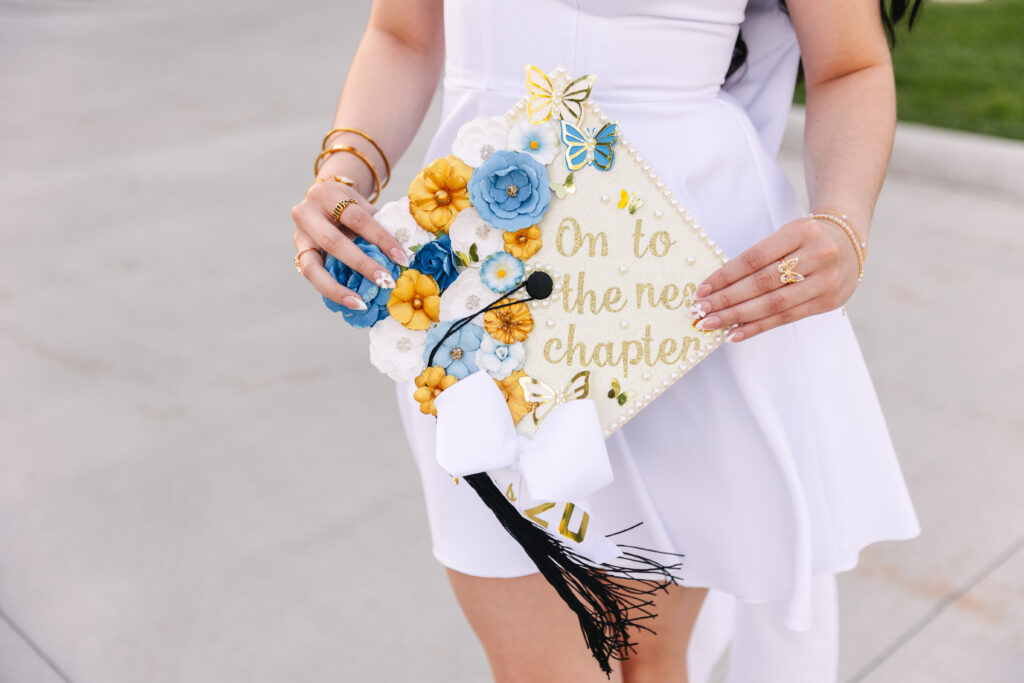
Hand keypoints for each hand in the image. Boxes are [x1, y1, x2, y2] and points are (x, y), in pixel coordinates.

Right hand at [291, 179, 409, 309]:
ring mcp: (299, 236)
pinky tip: (349, 301)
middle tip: (385, 282)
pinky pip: (311, 276)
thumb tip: (400, 257)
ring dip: (337, 288)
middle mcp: (306, 214)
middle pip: (333, 242)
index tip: (401, 258)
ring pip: (312, 267)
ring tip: (360, 304)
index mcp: (327, 195)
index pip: (357, 218)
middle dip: (362, 264)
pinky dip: (331, 290)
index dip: (381, 238)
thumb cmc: (349, 204)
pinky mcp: (298, 253)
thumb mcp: (362, 206)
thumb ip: (377, 227)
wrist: (323, 198)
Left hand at [690, 216, 860, 340]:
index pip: (755, 258)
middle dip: (727, 300)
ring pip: (774, 304)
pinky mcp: (828, 302)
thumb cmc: (807, 240)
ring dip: (738, 317)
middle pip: (763, 283)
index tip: (702, 290)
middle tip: (700, 312)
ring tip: (712, 324)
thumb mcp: (787, 235)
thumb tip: (718, 287)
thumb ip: (760, 258)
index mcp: (802, 231)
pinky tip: (735, 334)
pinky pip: (786, 318)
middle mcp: (817, 255)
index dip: (726, 276)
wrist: (850, 244)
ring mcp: (826, 281)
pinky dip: (758, 327)